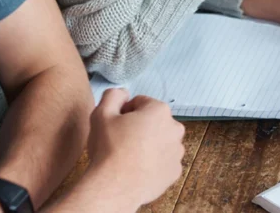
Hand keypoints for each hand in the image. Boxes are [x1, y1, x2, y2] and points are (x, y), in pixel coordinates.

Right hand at [87, 89, 185, 206]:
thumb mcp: (102, 113)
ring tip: (129, 157)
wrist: (115, 186)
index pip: (140, 103)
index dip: (124, 112)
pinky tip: (137, 169)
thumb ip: (113, 95)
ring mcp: (177, 151)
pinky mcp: (174, 171)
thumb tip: (123, 93)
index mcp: (160, 110)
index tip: (115, 125)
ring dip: (148, 145)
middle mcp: (175, 128)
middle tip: (121, 141)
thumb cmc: (109, 148)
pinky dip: (153, 163)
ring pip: (160, 141)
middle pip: (153, 121)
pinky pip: (163, 161)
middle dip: (139, 127)